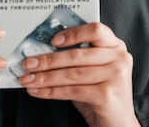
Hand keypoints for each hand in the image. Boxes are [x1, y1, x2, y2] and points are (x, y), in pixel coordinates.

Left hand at [20, 22, 139, 126]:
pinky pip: (72, 90)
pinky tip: (39, 91)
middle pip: (77, 54)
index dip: (73, 33)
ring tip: (29, 79)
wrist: (119, 124)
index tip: (53, 40)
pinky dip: (51, 91)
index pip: (95, 30)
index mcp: (115, 45)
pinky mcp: (107, 95)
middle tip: (29, 63)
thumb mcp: (93, 70)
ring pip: (71, 73)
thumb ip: (77, 57)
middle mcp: (119, 58)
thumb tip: (43, 52)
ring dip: (45, 77)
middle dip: (48, 60)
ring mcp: (115, 76)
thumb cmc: (102, 93)